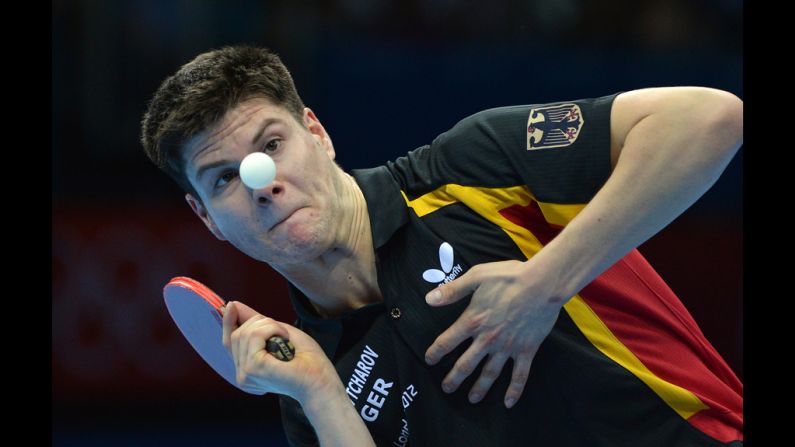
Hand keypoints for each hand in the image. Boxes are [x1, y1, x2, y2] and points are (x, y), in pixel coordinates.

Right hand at [222, 301, 340, 403]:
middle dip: (259, 322)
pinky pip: (254, 336)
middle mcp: (243, 375)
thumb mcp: (279, 334)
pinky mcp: (253, 368)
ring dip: (269, 325)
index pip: (229, 343)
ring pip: (245, 333)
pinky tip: (285, 338)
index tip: (232, 305)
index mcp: (248, 370)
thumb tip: (232, 305)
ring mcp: (246, 373)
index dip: (228, 323)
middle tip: (281, 330)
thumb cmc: (307, 360)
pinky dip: (272, 329)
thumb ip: (256, 324)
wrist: (321, 379)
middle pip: (236, 335)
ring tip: (285, 336)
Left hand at [423, 259, 563, 407]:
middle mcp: (488, 339)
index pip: (447, 341)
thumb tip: (428, 299)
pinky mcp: (527, 350)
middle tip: (447, 388)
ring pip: (490, 373)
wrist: (543, 284)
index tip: (429, 360)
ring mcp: (508, 347)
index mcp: (473, 321)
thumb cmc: (510, 277)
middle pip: (466, 364)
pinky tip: (508, 403)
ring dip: (480, 387)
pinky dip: (514, 390)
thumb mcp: (476, 276)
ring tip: (472, 399)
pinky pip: (520, 375)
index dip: (436, 352)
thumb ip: (452, 290)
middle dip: (454, 378)